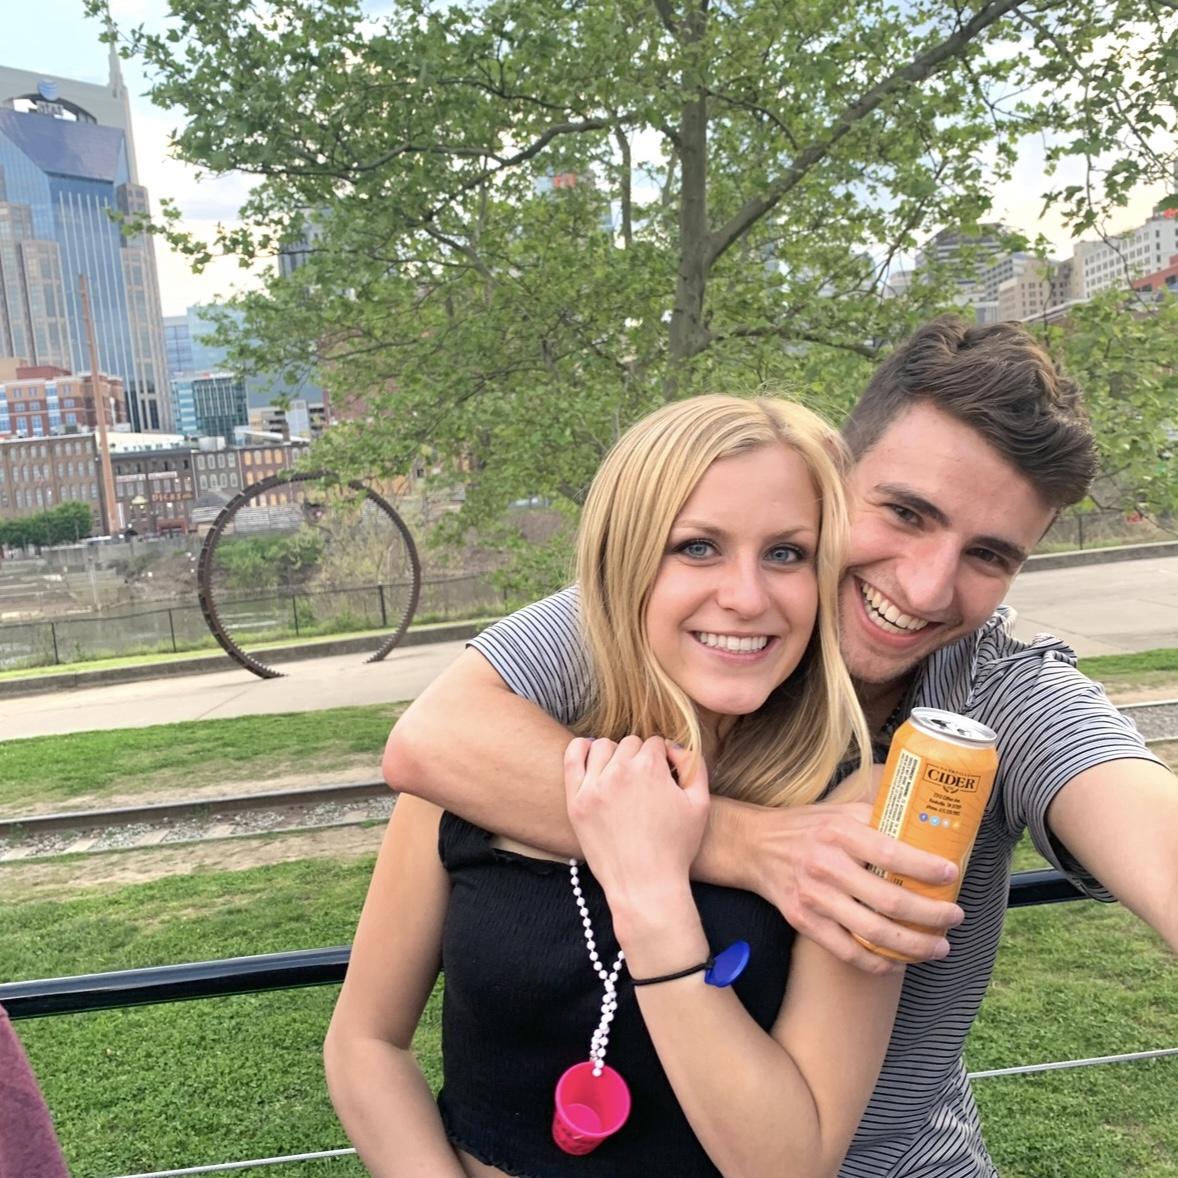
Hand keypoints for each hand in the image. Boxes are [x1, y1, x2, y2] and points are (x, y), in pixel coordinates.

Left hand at [564, 735, 708, 920]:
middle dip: (639, 756)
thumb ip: (694, 766)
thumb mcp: (700, 805)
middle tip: (644, 782)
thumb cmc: (675, 848)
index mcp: (650, 768)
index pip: (654, 742)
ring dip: (614, 754)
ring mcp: (594, 786)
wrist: (645, 886)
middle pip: (630, 743)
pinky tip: (589, 753)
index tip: (663, 774)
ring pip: (602, 746)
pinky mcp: (576, 801)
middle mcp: (620, 771)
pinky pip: (572, 759)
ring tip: (621, 775)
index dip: (662, 757)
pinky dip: (580, 749)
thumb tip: (673, 746)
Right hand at [723, 799, 963, 974]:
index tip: (951, 874)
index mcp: (839, 833)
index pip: (890, 853)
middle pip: (890, 900)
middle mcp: (826, 866)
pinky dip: (880, 963)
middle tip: (954, 917)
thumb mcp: (841, 812)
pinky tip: (900, 961)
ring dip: (915, 945)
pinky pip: (849, 952)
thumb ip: (879, 820)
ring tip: (939, 946)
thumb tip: (929, 830)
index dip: (925, 868)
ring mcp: (814, 898)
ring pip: (874, 933)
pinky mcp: (804, 922)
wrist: (755, 846)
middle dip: (932, 914)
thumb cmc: (808, 828)